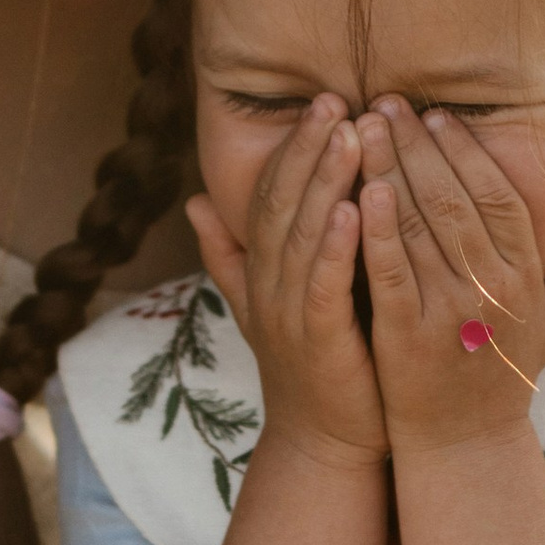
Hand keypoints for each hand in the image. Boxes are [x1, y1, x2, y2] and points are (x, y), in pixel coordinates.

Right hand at [187, 96, 382, 468]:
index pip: (269, 196)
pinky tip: (352, 208)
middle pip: (281, 203)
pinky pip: (321, 284)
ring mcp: (288, 314)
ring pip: (300, 234)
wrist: (326, 445)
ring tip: (348, 134)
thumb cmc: (315, 367)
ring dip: (322, 181)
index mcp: (263, 271)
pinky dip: (333, 245)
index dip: (290, 149)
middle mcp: (268, 286)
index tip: (320, 102)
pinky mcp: (317, 342)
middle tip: (334, 99)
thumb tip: (192, 202)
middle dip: (307, 149)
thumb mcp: (271, 303)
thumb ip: (233, 254)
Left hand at [353, 101, 544, 455]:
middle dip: (416, 145)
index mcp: (528, 277)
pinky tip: (360, 190)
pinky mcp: (408, 336)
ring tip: (360, 128)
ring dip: (388, 169)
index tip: (434, 116)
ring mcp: (452, 313)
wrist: (465, 446)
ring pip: (419, 225)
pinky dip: (376, 229)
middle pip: (453, 199)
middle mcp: (494, 289)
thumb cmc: (508, 375)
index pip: (498, 195)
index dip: (466, 151)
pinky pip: (391, 271)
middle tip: (384, 104)